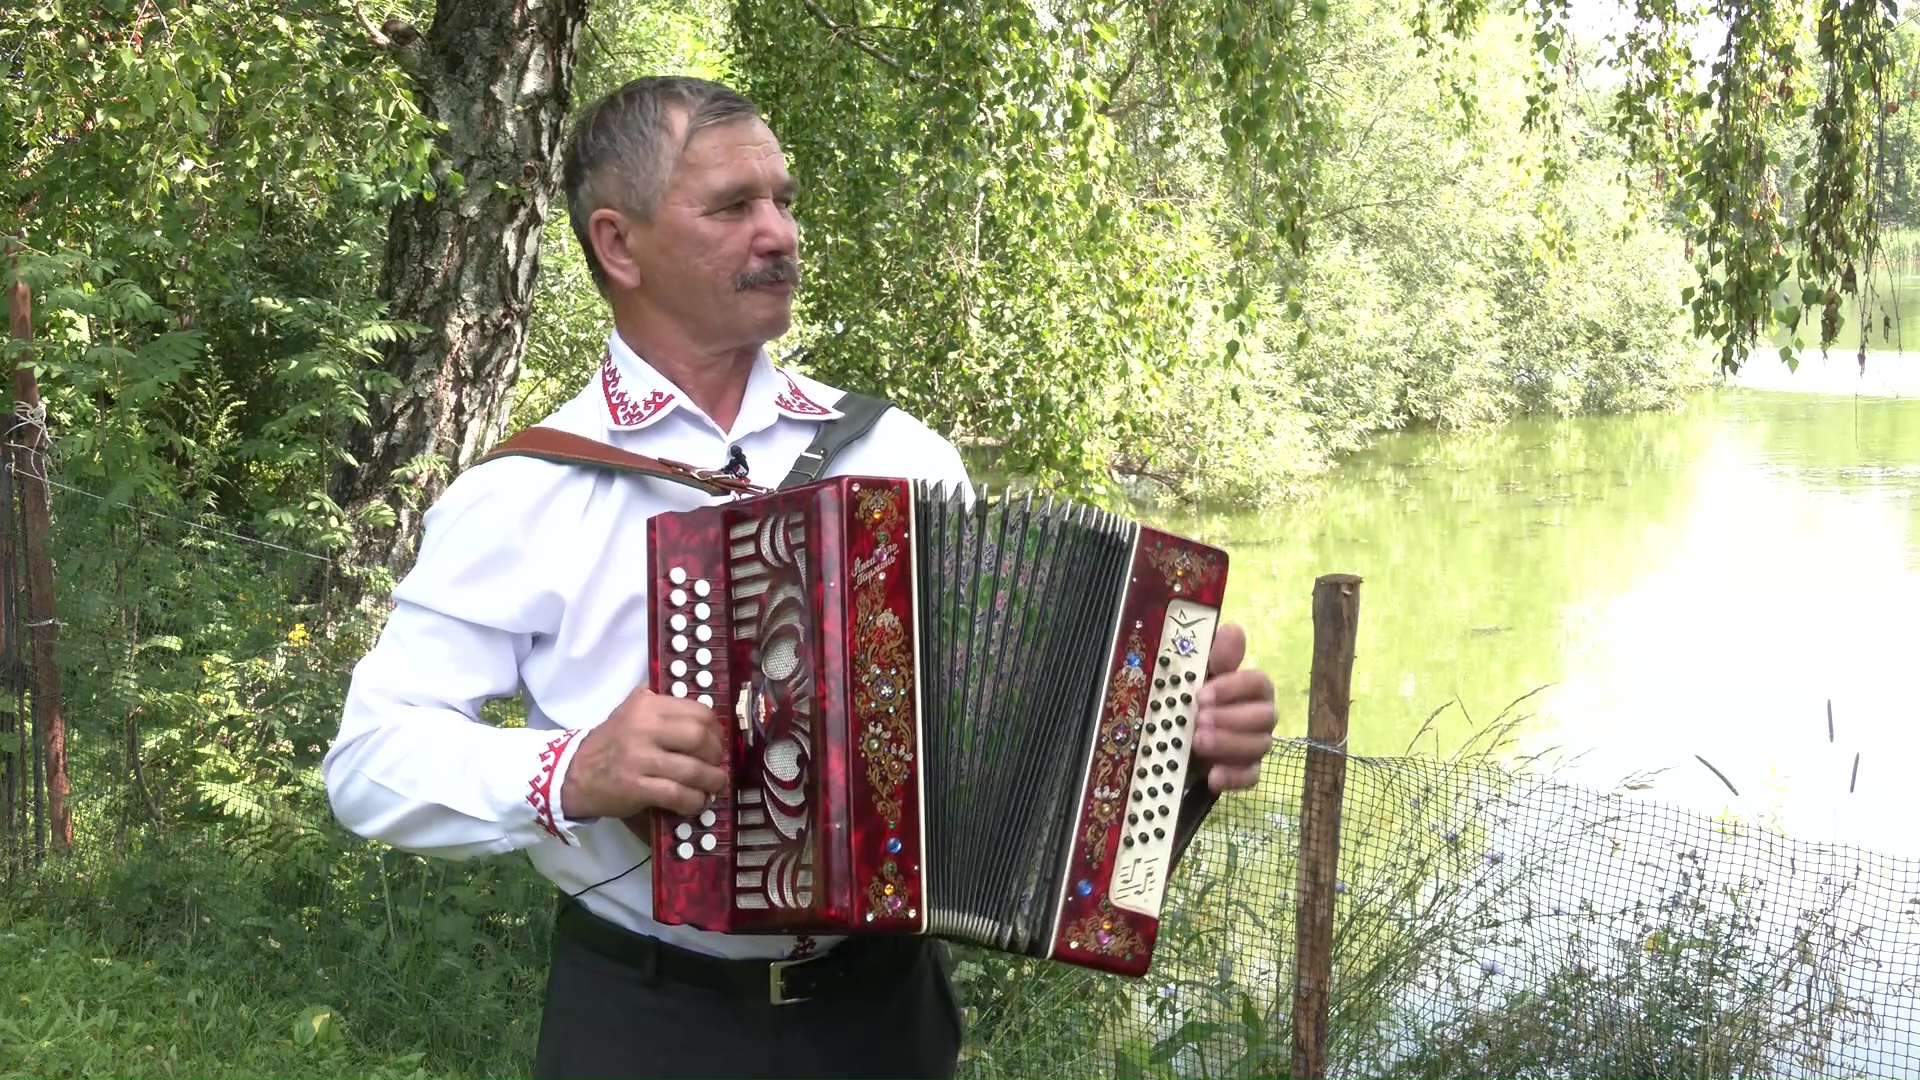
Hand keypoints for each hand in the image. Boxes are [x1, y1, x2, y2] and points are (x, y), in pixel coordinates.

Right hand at [560, 685, 726, 823]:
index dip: (716, 730)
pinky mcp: (636, 787)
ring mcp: (639, 759)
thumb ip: (660, 700)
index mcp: (647, 706)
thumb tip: (700, 706)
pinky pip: (677, 795)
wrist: (574, 773)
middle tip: (715, 764)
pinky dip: (694, 801)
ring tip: (714, 786)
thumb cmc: (612, 742)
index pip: (698, 713)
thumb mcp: (631, 709)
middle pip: (699, 739)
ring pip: (693, 770)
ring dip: (712, 781)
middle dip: (716, 755)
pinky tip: (696, 802)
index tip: (716, 741)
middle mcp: (643, 728)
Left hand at [1192, 623, 1276, 792]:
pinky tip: (1213, 776)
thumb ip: (1218, 655)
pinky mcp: (1244, 771)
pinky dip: (1233, 777)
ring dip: (1228, 743)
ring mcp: (1254, 745)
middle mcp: (1260, 716)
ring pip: (1259, 746)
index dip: (1233, 688)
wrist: (1177, 737)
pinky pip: (1251, 777)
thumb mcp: (1198, 674)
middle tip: (1199, 719)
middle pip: (1265, 716)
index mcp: (1251, 689)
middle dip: (1231, 718)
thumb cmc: (1193, 699)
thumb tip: (1233, 629)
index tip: (1202, 694)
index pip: (1259, 683)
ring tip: (1198, 742)